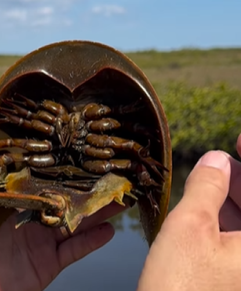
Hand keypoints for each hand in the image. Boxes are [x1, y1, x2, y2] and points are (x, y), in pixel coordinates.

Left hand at [0, 119, 125, 290]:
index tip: (80, 144)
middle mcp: (35, 214)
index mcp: (18, 196)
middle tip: (111, 169)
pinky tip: (109, 231)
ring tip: (119, 196)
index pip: (44, 175)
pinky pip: (75, 250)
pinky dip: (91, 242)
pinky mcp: (50, 262)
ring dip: (98, 210)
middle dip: (88, 184)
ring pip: (77, 220)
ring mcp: (44, 238)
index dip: (62, 161)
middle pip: (67, 196)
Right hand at [137, 134, 240, 290]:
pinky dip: (229, 216)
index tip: (240, 138)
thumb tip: (215, 159)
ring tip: (213, 175)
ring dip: (235, 195)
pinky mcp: (236, 273)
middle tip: (225, 157)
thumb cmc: (180, 288)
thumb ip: (206, 187)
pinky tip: (209, 203)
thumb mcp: (190, 227)